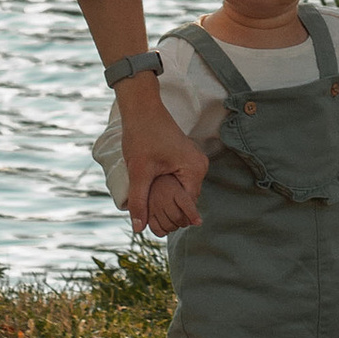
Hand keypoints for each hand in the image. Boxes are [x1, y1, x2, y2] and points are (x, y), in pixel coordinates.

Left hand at [116, 83, 205, 236]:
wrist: (142, 108)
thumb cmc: (142, 135)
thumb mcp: (139, 171)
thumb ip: (140, 201)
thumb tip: (138, 228)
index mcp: (194, 170)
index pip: (189, 206)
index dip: (173, 218)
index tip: (158, 228)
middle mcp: (200, 166)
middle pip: (186, 200)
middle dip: (170, 210)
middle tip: (150, 219)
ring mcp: (194, 161)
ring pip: (182, 191)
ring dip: (168, 199)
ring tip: (150, 208)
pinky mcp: (185, 158)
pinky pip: (180, 181)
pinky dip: (168, 189)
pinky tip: (154, 193)